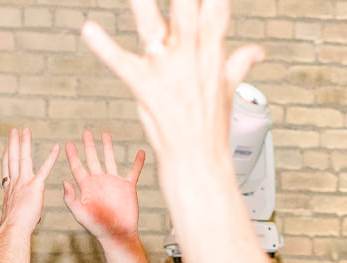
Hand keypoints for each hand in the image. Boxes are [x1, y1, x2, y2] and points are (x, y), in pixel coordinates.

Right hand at [0, 128, 59, 236]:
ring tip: (26, 130)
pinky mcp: (35, 186)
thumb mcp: (13, 215)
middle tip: (14, 131)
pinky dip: (51, 157)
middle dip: (13, 143)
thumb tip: (20, 213)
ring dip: (25, 142)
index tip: (6, 148)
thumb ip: (18, 208)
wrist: (13, 228)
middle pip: (12, 158)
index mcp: (9, 189)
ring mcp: (24, 182)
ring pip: (23, 158)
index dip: (6, 157)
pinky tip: (56, 148)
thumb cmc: (14, 227)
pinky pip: (45, 168)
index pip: (7, 169)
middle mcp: (14, 182)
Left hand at [62, 130, 147, 242]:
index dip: (73, 156)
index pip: (78, 167)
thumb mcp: (80, 213)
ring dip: (107, 148)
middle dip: (88, 146)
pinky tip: (141, 152)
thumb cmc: (97, 227)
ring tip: (105, 135)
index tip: (68, 143)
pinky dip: (138, 162)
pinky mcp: (128, 187)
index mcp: (87, 187)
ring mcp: (114, 183)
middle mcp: (99, 182)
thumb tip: (64, 181)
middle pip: (92, 159)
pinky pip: (134, 171)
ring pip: (110, 160)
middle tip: (85, 132)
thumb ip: (71, 198)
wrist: (117, 234)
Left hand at [82, 0, 263, 186]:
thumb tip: (257, 52)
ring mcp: (166, 73)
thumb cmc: (211, 128)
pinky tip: (90, 30)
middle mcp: (190, 58)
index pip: (216, 12)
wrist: (198, 163)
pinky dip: (104, 47)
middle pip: (186, 13)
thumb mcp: (229, 92)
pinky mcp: (144, 88)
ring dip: (143, 9)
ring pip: (153, 31)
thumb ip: (239, 64)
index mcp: (212, 55)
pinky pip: (121, 63)